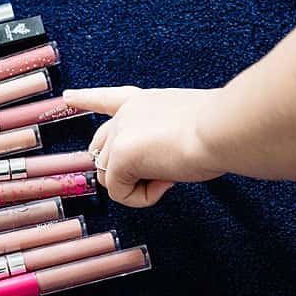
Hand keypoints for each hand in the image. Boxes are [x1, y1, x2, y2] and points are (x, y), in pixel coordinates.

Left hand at [69, 86, 226, 207]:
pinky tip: (167, 179)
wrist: (227, 126)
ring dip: (141, 186)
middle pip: (102, 156)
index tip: (68, 98)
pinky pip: (121, 194)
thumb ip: (158, 142)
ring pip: (112, 180)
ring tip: (173, 169)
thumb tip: (148, 166)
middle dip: (123, 173)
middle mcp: (127, 113)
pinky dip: (144, 197)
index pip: (109, 99)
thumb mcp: (185, 130)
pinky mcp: (120, 156)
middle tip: (162, 171)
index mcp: (145, 102)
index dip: (88, 100)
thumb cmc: (222, 129)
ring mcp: (120, 133)